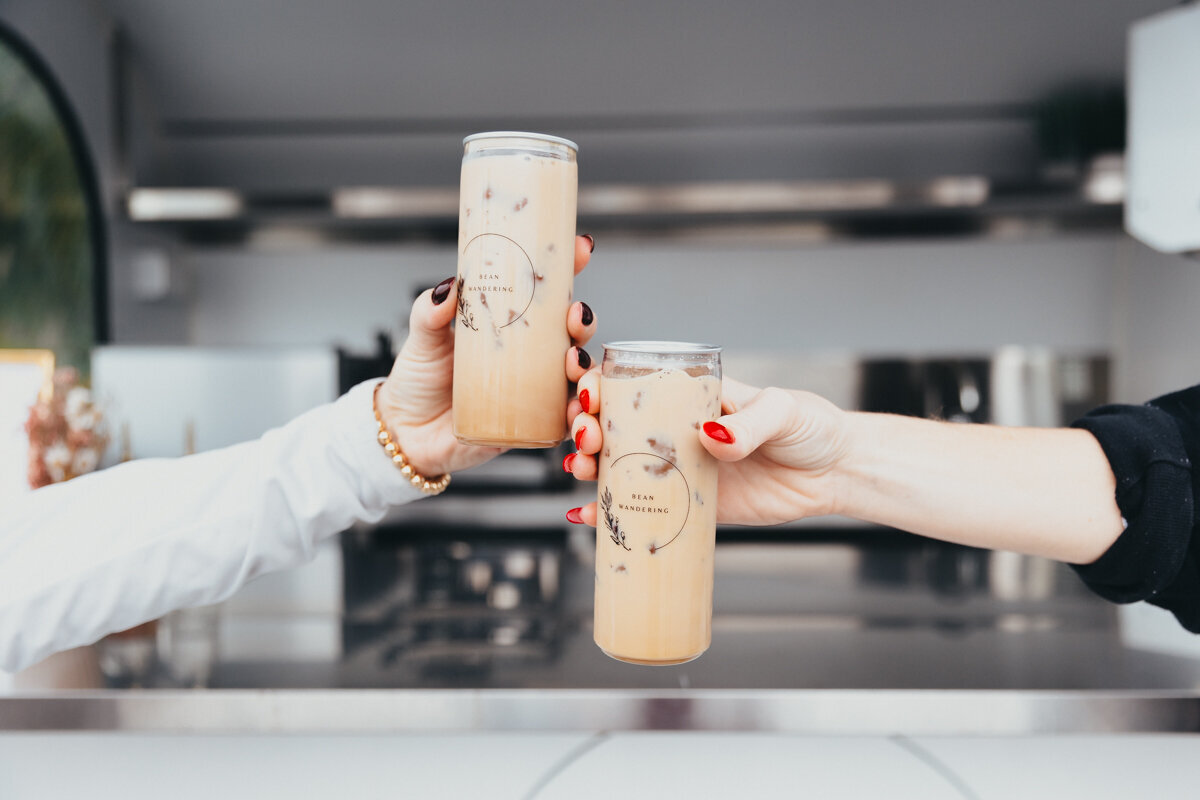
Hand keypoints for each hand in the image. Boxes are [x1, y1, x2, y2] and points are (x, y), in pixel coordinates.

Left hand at [377, 234, 596, 476]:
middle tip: (575, 317)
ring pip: (579, 377)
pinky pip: (565, 422)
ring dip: (589, 368)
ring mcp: (534, 392)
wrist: (407, 433)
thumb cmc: (419, 381)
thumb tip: (447, 288)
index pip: (548, 294)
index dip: (570, 269)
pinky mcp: (532, 428)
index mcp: (512, 326)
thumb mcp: (423, 338)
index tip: (580, 248)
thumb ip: (429, 312)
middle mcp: (530, 357)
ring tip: (573, 364)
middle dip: (584, 322)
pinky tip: (575, 411)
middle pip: (573, 334)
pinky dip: (578, 416)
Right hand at [565, 375, 851, 525]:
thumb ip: (748, 422)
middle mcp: (677, 430)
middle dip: (586, 427)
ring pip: (619, 466)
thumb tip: (709, 436)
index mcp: (692, 395)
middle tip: (587, 439)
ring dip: (590, 467)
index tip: (589, 396)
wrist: (836, 472)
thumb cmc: (811, 427)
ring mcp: (680, 469)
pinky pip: (643, 511)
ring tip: (582, 471)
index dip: (600, 386)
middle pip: (614, 425)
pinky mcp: (691, 507)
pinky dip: (611, 515)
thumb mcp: (782, 411)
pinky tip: (585, 517)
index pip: (633, 383)